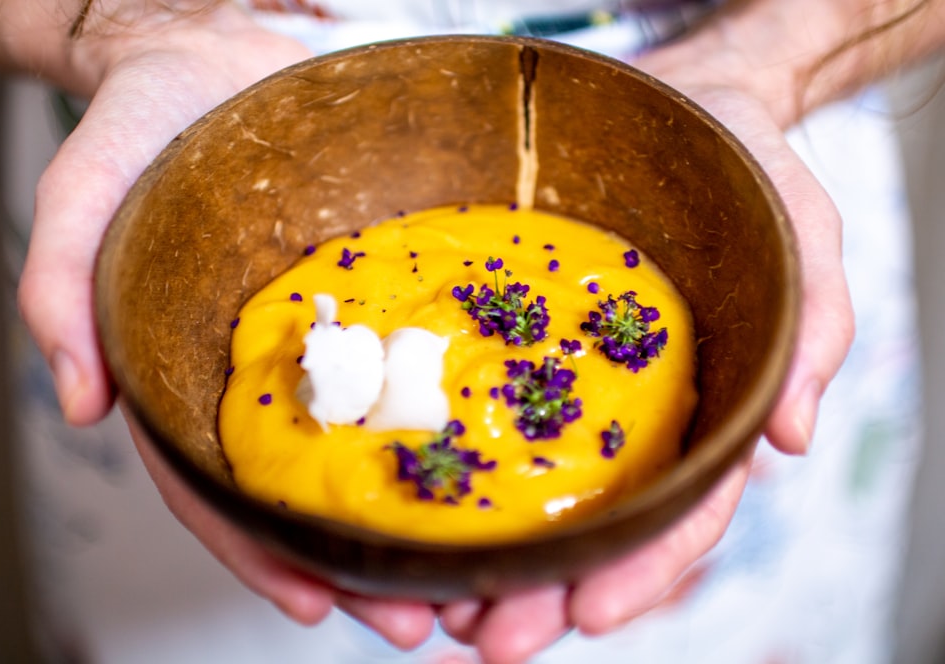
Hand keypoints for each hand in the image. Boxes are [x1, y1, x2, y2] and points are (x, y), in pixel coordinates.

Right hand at [17, 2, 437, 650]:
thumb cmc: (147, 124)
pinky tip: (500, 463)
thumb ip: (62, 286)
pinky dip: (459, 423)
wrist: (220, 54)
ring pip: (379, 448)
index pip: (222, 490)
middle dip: (367, 568)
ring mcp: (335, 337)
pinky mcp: (388, 293)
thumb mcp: (83, 191)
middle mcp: (272, 372)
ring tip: (480, 578)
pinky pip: (425, 363)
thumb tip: (81, 400)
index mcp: (195, 372)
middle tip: (429, 622)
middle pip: (313, 494)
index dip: (263, 555)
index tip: (318, 605)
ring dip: (424, 522)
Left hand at [432, 53, 854, 663]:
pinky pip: (478, 415)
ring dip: (487, 560)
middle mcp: (636, 416)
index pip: (685, 510)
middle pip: (595, 527)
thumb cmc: (747, 177)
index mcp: (706, 408)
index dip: (643, 570)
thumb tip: (792, 438)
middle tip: (485, 636)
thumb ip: (812, 327)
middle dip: (544, 593)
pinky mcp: (517, 346)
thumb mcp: (801, 234)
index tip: (589, 614)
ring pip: (529, 494)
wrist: (678, 110)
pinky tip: (412, 515)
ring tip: (433, 609)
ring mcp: (572, 386)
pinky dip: (450, 477)